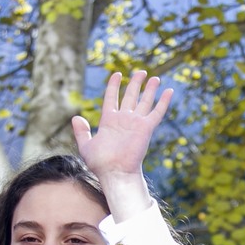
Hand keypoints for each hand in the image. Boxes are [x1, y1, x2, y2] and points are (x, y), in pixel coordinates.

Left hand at [70, 69, 170, 216]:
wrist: (115, 172)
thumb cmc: (100, 163)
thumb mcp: (86, 146)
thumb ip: (81, 131)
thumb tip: (76, 117)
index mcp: (109, 120)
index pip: (111, 97)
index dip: (114, 85)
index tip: (117, 74)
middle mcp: (124, 119)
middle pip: (130, 96)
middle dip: (135, 83)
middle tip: (141, 72)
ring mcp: (136, 123)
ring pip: (144, 101)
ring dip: (150, 89)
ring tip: (154, 77)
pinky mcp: (146, 128)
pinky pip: (157, 112)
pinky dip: (163, 101)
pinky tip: (168, 90)